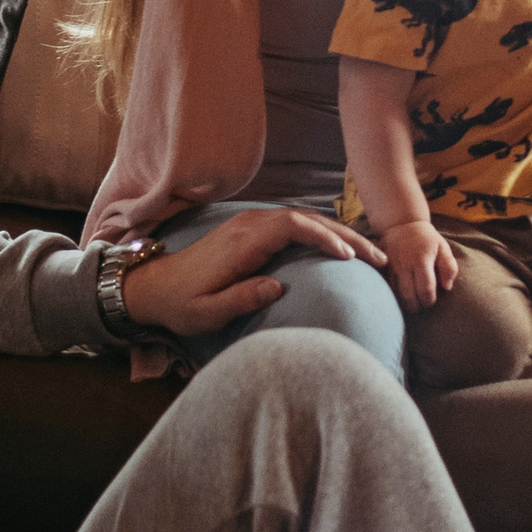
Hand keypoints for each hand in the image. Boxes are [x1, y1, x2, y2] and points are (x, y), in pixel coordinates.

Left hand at [122, 203, 386, 342]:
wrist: (152, 286)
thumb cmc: (180, 304)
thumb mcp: (206, 312)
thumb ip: (241, 298)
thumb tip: (279, 288)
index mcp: (242, 242)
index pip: (293, 227)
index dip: (325, 239)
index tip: (350, 259)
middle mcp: (249, 225)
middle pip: (306, 219)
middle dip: (346, 236)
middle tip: (379, 259)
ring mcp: (251, 224)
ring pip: (304, 219)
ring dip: (338, 234)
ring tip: (370, 255)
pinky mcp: (252, 230)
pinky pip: (294, 224)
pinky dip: (322, 233)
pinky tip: (340, 249)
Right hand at [378, 215, 455, 311]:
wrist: (402, 223)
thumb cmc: (426, 239)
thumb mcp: (443, 248)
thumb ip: (449, 267)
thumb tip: (446, 287)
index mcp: (422, 259)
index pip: (426, 289)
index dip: (429, 300)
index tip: (431, 301)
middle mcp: (404, 263)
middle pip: (409, 296)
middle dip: (416, 306)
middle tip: (420, 305)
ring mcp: (390, 265)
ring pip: (395, 293)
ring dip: (403, 302)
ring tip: (410, 302)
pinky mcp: (380, 266)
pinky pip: (385, 287)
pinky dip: (392, 295)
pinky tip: (399, 296)